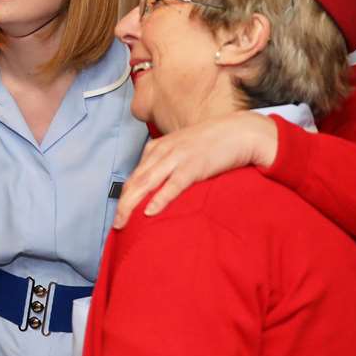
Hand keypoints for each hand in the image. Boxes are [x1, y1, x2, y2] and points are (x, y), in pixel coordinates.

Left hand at [113, 111, 279, 227]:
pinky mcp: (194, 166)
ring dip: (132, 205)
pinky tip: (150, 211)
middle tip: (116, 224)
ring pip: (147, 183)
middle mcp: (163, 151)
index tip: (119, 213)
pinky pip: (173, 185)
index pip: (134, 175)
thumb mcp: (183, 150)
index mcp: (158, 147)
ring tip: (123, 222)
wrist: (240, 131)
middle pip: (135, 181)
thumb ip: (168, 164)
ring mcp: (177, 158)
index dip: (124, 196)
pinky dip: (160, 198)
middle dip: (123, 204)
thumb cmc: (212, 143)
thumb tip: (158, 187)